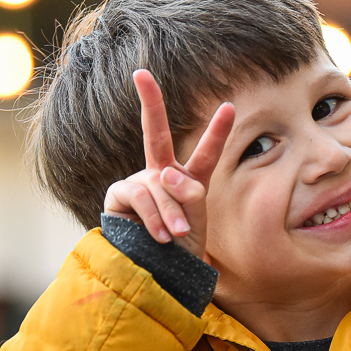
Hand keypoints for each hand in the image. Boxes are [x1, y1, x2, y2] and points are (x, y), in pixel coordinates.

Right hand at [102, 70, 234, 260]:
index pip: (205, 153)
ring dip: (171, 211)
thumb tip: (167, 174)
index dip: (217, 131)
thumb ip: (188, 194)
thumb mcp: (196, 220)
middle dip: (150, 101)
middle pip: (155, 133)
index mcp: (186, 180)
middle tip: (141, 74)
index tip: (230, 106)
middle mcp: (159, 175)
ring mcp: (138, 183)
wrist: (159, 276)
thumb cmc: (180, 250)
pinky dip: (154, 217)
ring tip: (177, 234)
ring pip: (159, 184)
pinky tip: (160, 236)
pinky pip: (141, 197)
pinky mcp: (119, 196)